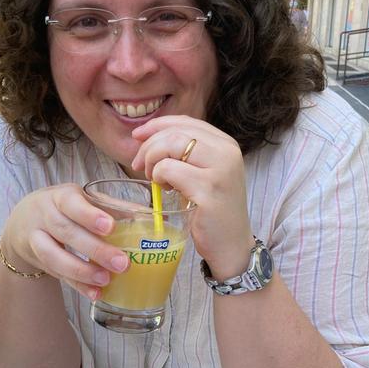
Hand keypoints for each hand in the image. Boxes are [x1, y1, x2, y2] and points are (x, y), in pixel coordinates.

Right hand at [0, 184, 128, 299]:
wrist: (23, 222)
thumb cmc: (65, 208)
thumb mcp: (82, 200)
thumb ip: (113, 207)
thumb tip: (151, 216)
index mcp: (60, 197)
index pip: (72, 204)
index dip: (89, 216)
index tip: (110, 227)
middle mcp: (44, 216)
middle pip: (66, 232)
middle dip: (96, 249)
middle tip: (122, 263)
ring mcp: (37, 240)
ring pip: (54, 257)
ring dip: (82, 271)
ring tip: (107, 280)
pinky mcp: (39, 262)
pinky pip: (58, 276)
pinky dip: (78, 286)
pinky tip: (96, 294)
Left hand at [131, 115, 254, 277]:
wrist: (230, 246)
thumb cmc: (211, 211)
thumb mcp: (203, 174)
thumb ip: (185, 154)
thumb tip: (146, 137)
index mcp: (226, 144)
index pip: (186, 121)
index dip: (157, 125)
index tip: (137, 137)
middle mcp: (227, 152)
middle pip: (176, 132)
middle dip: (149, 146)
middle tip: (140, 166)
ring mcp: (220, 170)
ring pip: (171, 145)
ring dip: (153, 160)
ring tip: (154, 178)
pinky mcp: (208, 190)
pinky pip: (169, 170)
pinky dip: (158, 177)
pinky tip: (164, 189)